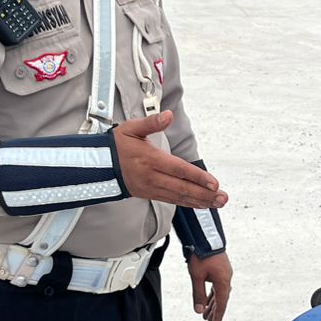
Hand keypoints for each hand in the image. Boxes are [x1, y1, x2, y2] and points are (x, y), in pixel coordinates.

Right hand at [113, 111, 228, 208]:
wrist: (98, 165)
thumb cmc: (116, 145)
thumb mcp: (131, 128)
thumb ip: (151, 123)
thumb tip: (167, 115)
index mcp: (150, 159)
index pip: (179, 170)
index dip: (197, 177)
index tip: (213, 183)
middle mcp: (152, 177)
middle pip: (182, 188)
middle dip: (205, 194)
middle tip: (222, 198)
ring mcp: (150, 188)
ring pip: (179, 197)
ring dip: (200, 201)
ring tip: (217, 203)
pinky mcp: (149, 194)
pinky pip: (171, 200)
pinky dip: (187, 203)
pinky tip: (200, 204)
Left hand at [187, 252, 231, 320]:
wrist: (205, 237)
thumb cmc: (202, 255)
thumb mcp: (197, 277)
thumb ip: (198, 294)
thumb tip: (199, 310)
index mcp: (223, 282)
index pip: (221, 304)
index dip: (218, 317)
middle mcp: (226, 278)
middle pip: (221, 300)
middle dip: (215, 312)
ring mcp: (224, 273)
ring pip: (219, 292)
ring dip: (213, 303)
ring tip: (206, 312)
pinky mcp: (220, 268)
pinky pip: (218, 285)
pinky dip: (213, 293)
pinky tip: (208, 298)